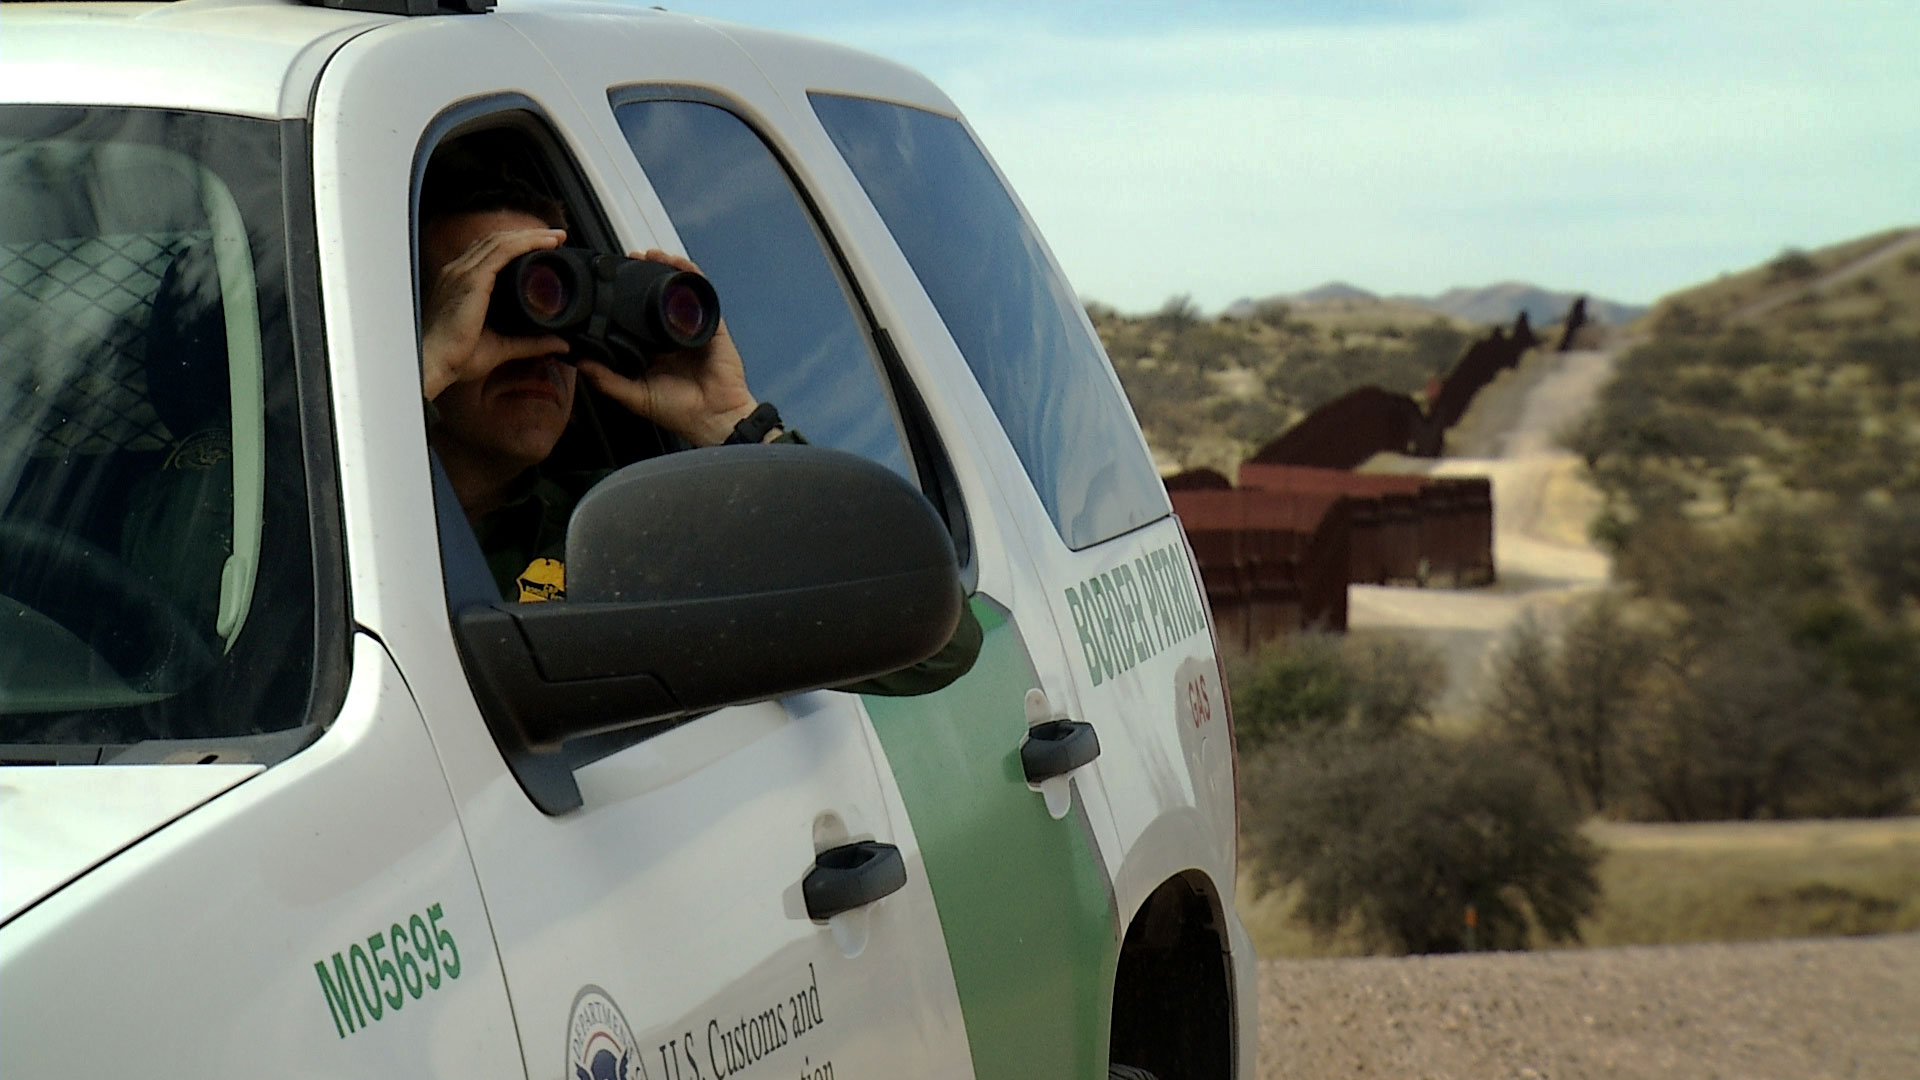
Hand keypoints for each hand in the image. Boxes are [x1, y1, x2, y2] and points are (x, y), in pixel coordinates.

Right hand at [421, 227, 570, 399]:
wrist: (435, 363)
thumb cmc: (456, 357)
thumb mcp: (503, 347)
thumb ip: (532, 343)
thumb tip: (560, 344)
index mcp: (461, 282)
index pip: (490, 252)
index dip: (517, 245)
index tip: (545, 247)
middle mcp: (459, 271)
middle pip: (497, 241)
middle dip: (529, 235)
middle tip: (557, 237)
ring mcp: (462, 272)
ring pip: (502, 241)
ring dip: (531, 236)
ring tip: (556, 237)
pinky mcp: (471, 279)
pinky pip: (502, 251)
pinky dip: (526, 244)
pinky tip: (544, 244)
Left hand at [577, 248, 759, 445]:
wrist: (713, 417)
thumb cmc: (677, 411)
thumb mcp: (633, 395)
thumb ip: (605, 379)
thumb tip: (578, 360)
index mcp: (652, 349)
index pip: (634, 314)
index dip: (623, 296)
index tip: (608, 281)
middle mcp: (670, 334)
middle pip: (655, 295)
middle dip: (643, 274)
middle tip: (627, 260)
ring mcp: (691, 327)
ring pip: (677, 289)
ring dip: (665, 268)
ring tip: (650, 254)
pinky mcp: (711, 325)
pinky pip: (701, 293)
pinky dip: (690, 274)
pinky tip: (677, 263)